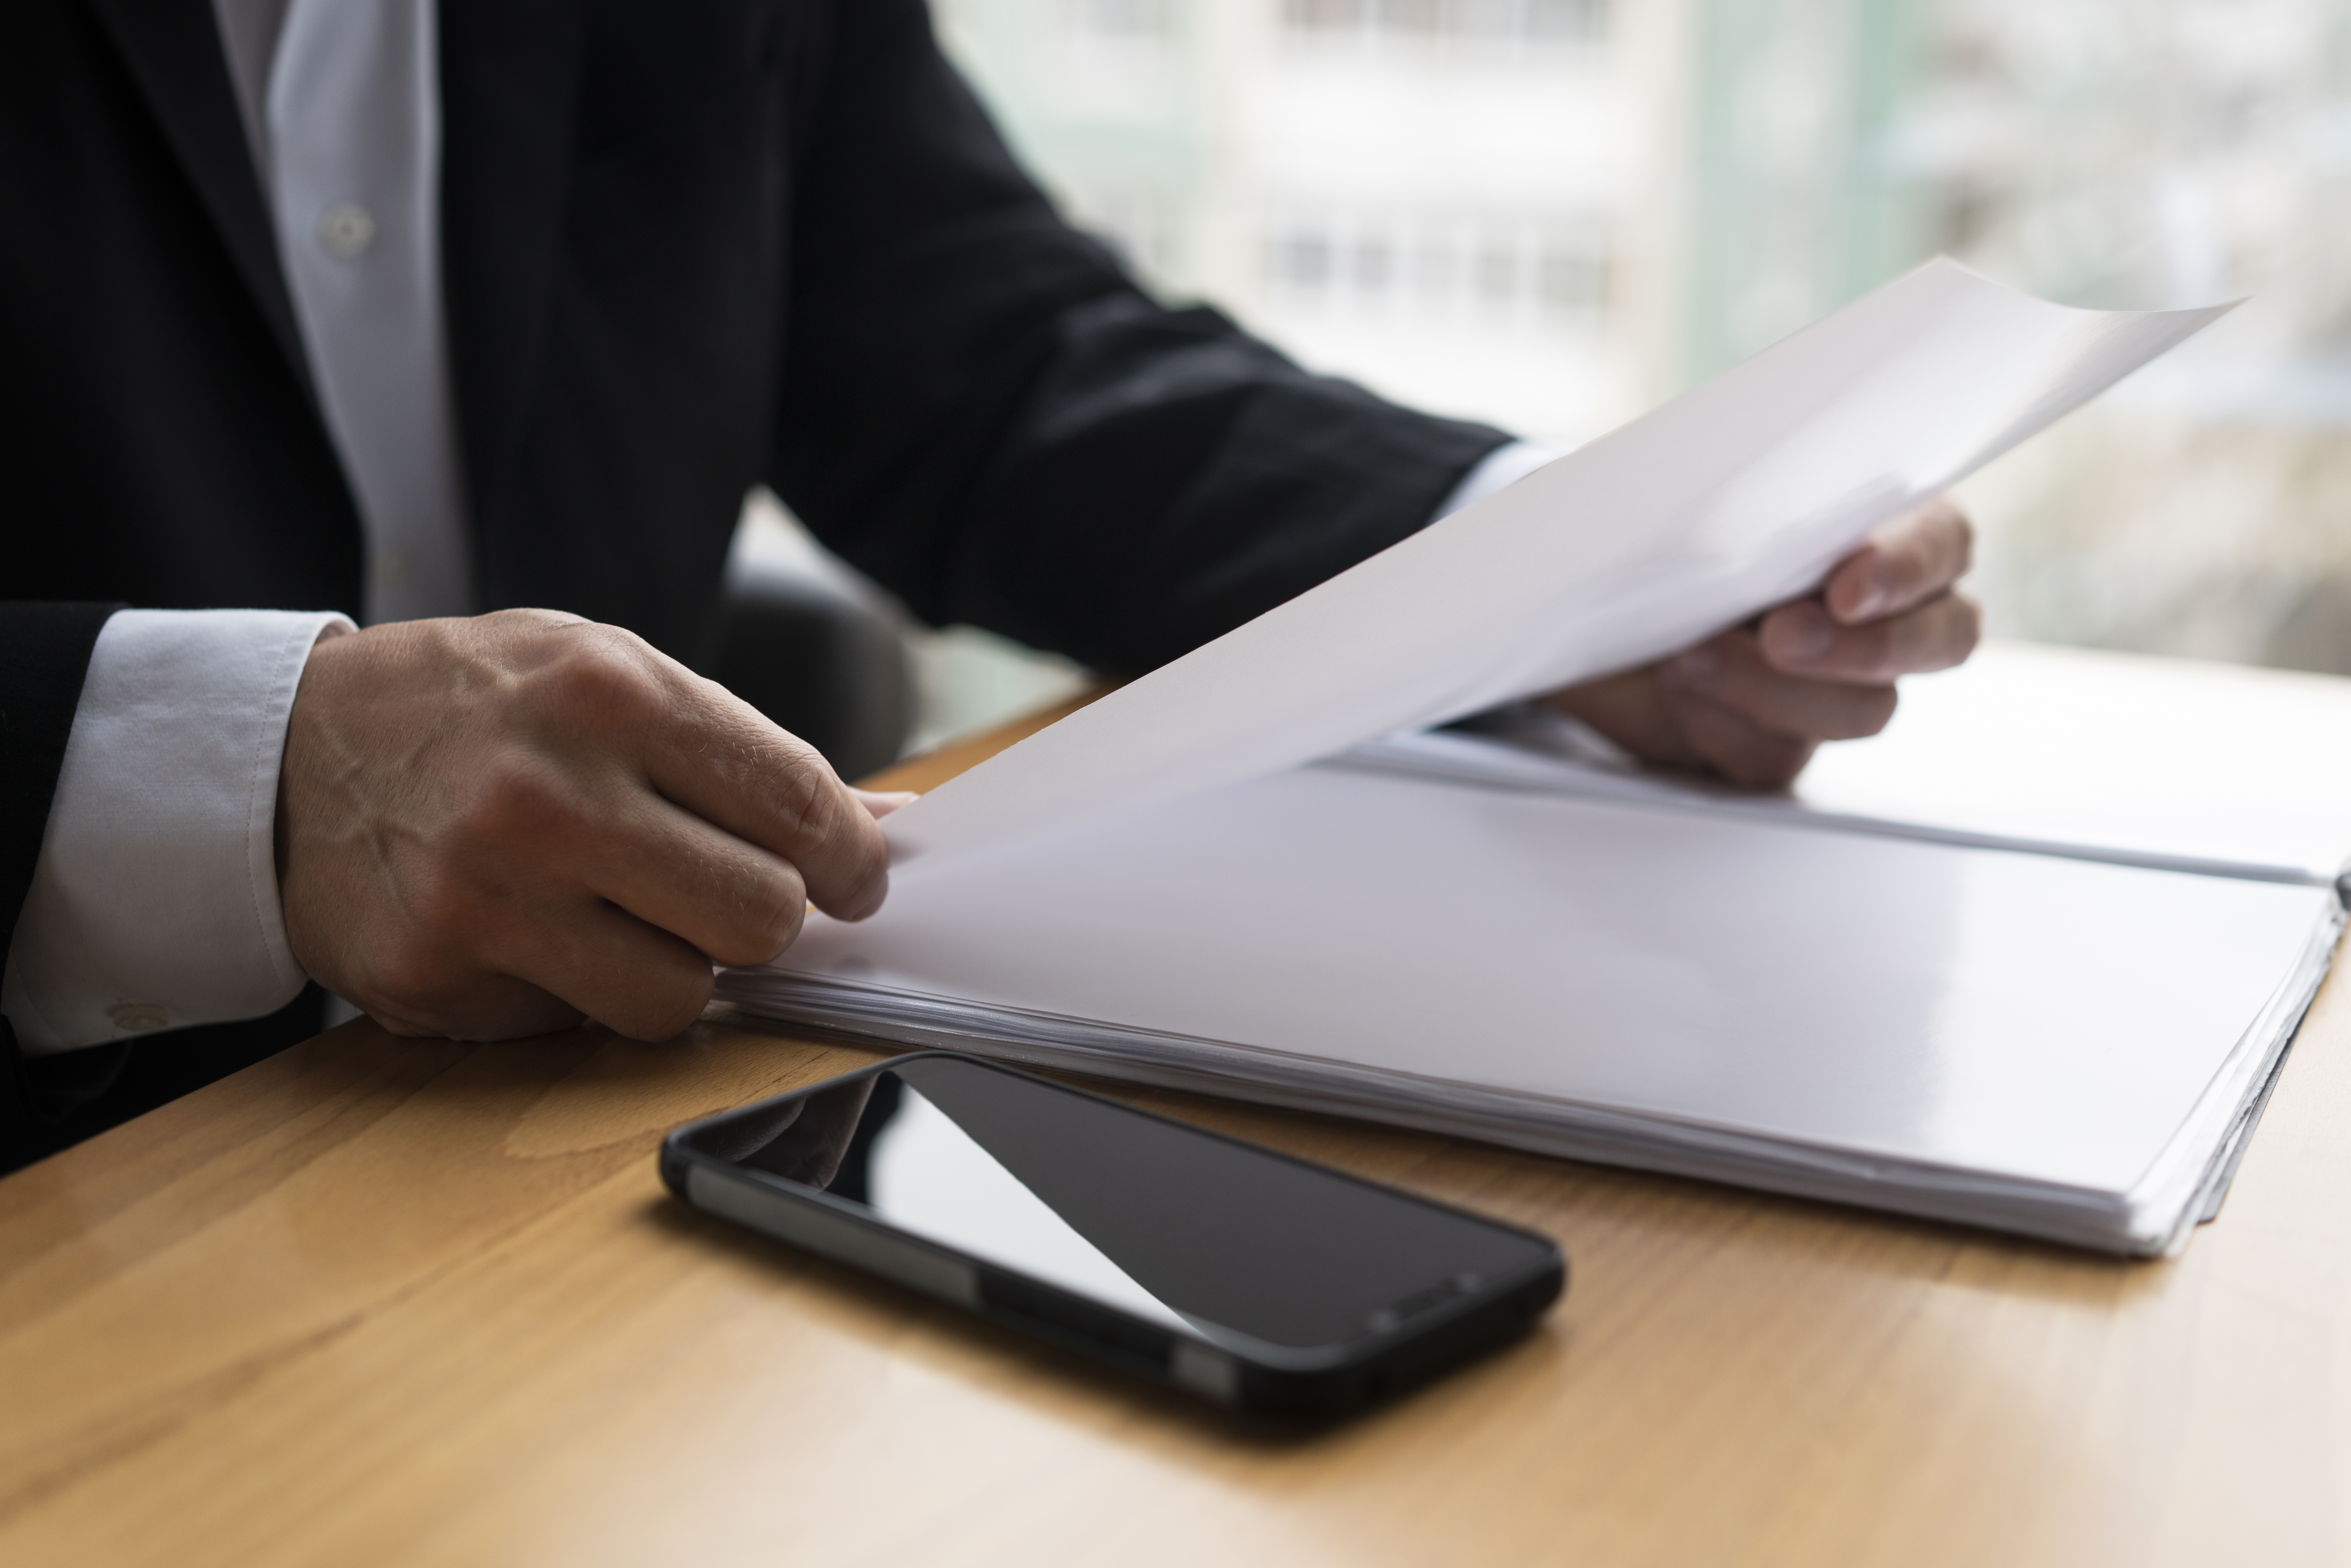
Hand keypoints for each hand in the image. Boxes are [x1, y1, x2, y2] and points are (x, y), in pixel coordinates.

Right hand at [277, 609, 902, 1042]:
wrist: (291, 752)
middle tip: (738, 901)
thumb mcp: (610, 676)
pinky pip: (578, 1025)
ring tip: (626, 916)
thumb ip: (743, 753)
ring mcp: (486, 894)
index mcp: (610, 693)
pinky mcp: (436, 976)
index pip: (796, 804)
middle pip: (758, 917)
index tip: (855, 879)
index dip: (851, 860)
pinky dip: (579, 992)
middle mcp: (548, 795)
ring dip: (679, 971)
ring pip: (681, 998)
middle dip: (769, 921)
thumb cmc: (481, 708)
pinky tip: (534, 933)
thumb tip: (881, 829)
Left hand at [1544, 496, 1979, 786]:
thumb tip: (1769, 501)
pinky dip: (1723, 723)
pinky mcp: (1782, 742)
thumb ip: (1748, 497)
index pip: (1942, 544)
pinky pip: (1777, 752)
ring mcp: (1842, 683)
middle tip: (1782, 635)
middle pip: (1942, 638)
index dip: (1906, 568)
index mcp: (1886, 525)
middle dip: (1863, 644)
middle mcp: (1886, 609)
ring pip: (1864, 708)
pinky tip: (1681, 692)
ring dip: (1776, 688)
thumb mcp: (1692, 497)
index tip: (1847, 586)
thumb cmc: (1653, 534)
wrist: (1582, 607)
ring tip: (1691, 656)